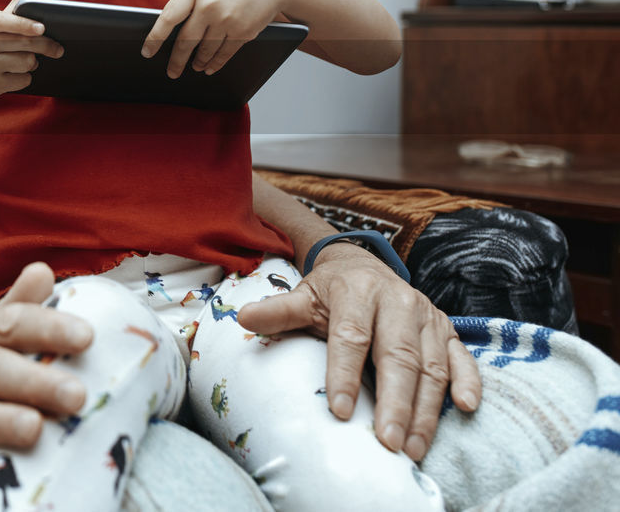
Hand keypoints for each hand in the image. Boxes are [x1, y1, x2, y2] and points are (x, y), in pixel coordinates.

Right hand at [0, 0, 62, 103]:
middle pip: (25, 43)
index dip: (23, 24)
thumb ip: (16, 4)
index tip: (41, 28)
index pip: (4, 21)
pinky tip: (14, 74)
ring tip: (25, 60)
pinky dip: (24, 78)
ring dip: (32, 63)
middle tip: (58, 49)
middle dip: (46, 46)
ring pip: (27, 62)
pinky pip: (23, 80)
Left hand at [141, 0, 292, 76]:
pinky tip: (208, 67)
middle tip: (171, 71)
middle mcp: (209, 6)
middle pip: (185, 40)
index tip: (147, 51)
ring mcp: (227, 21)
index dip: (155, 37)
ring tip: (191, 67)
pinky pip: (223, 54)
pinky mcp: (243, 32)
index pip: (169, 17)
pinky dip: (214, 63)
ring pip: (204, 50)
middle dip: (176, 60)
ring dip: (196, 62)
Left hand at [235, 245, 481, 461]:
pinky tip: (466, 408)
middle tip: (388, 443)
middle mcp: (397, 302)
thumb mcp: (303, 296)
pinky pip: (462, 356)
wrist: (362, 264)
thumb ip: (278, 311)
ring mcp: (427, 316)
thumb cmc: (330, 291)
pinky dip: (468, 381)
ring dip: (426, 408)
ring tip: (414, 447)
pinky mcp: (446, 329)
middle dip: (395, 403)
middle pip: (398, 357)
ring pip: (431, 365)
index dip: (345, 374)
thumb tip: (243, 317)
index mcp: (357, 293)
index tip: (340, 411)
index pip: (351, 337)